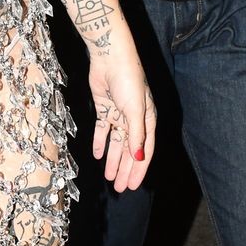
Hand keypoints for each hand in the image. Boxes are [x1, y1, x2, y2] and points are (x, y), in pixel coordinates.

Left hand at [89, 34, 155, 191]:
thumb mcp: (135, 111)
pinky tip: (98, 155)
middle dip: (125, 169)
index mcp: (148, 120)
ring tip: (109, 176)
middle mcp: (135, 119)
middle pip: (130, 150)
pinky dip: (100, 142)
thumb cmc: (128, 81)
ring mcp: (119, 114)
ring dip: (113, 159)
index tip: (133, 185)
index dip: (139, 169)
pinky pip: (102, 130)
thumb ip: (136, 135)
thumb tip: (139, 157)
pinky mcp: (104, 108)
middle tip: (120, 187)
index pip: (145, 150)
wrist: (110, 58)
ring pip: (116, 143)